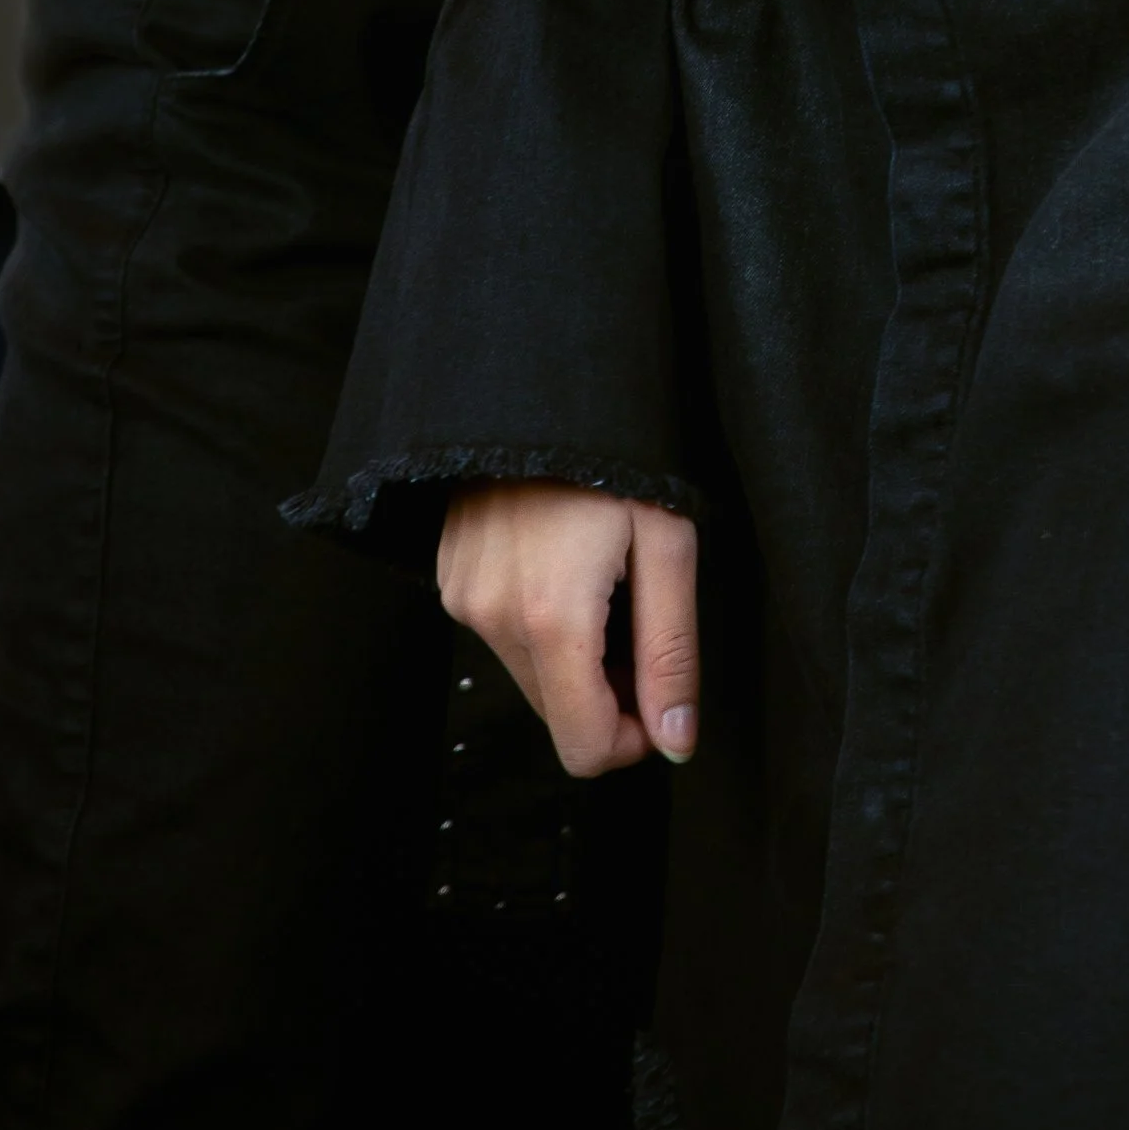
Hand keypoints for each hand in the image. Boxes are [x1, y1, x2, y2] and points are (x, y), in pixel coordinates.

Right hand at [438, 481, 698, 775]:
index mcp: (552, 618)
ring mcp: (464, 599)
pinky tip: (564, 565)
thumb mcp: (667, 543)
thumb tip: (676, 739)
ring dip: (575, 658)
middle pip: (559, 715)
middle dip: (608, 693)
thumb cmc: (615, 453)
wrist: (538, 382)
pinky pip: (503, 636)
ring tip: (605, 582)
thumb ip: (672, 649)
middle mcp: (494, 619)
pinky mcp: (451, 579)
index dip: (633, 740)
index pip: (584, 747)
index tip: (661, 694)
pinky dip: (540, 625)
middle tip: (641, 622)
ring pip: (532, 677)